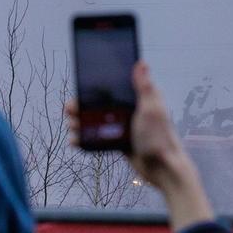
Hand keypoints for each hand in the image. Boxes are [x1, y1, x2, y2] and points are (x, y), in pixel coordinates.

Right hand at [66, 61, 214, 231]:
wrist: (162, 169)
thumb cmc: (160, 138)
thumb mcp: (151, 110)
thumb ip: (144, 87)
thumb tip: (141, 63)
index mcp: (143, 98)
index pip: (118, 86)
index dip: (100, 85)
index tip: (82, 85)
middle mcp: (134, 110)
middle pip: (104, 104)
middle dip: (86, 106)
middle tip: (69, 109)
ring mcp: (126, 126)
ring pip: (100, 120)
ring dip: (83, 122)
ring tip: (71, 125)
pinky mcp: (121, 141)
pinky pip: (100, 137)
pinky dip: (88, 137)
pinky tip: (75, 139)